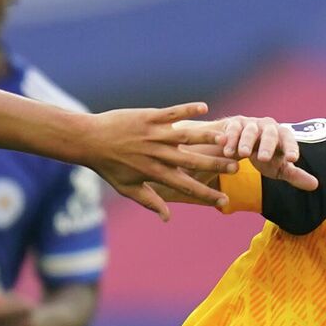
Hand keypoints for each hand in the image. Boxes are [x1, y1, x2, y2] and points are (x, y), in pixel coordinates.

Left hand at [79, 103, 234, 220]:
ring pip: (186, 136)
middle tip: (236, 167)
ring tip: (227, 139)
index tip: (224, 200)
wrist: (89, 140)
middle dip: (215, 165)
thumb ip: (150, 201)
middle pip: (192, 161)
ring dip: (207, 137)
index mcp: (154, 172)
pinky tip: (205, 108)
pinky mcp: (149, 117)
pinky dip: (188, 109)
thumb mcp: (127, 188)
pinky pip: (172, 112)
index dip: (206, 195)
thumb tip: (167, 218)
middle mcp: (157, 154)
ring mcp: (154, 134)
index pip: (185, 186)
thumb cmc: (108, 166)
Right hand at [213, 116, 318, 190]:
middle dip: (267, 145)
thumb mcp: (278, 167)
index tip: (292, 159)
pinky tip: (227, 152)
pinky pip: (233, 130)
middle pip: (270, 134)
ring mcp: (250, 124)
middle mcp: (268, 127)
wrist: (240, 142)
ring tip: (242, 154)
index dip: (291, 148)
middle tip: (263, 158)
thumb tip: (315, 185)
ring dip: (246, 141)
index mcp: (282, 136)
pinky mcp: (234, 125)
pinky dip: (230, 139)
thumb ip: (294, 175)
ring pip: (250, 131)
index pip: (289, 140)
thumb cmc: (262, 155)